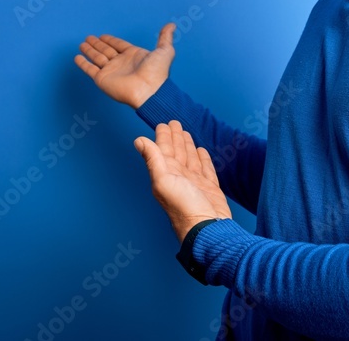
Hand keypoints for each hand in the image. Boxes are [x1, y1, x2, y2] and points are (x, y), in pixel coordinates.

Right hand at [74, 23, 176, 108]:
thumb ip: (165, 37)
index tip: (102, 36)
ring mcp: (111, 71)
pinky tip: (77, 57)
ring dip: (89, 50)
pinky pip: (90, 69)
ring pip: (97, 57)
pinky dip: (83, 63)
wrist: (149, 90)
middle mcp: (121, 62)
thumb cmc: (157, 72)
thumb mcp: (165, 51)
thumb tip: (172, 25)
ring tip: (82, 43)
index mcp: (133, 55)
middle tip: (88, 37)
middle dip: (97, 44)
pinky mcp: (102, 79)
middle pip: (106, 50)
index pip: (118, 45)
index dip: (110, 40)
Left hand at [134, 120, 232, 242]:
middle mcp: (179, 177)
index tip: (163, 123)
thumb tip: (139, 140)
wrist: (207, 227)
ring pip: (190, 158)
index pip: (163, 150)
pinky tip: (201, 151)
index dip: (163, 136)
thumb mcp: (164, 180)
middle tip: (175, 122)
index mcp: (166, 174)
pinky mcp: (209, 188)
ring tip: (186, 133)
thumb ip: (153, 159)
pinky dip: (203, 159)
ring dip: (187, 145)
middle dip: (175, 137)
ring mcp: (195, 182)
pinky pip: (205, 168)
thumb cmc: (184, 207)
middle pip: (176, 152)